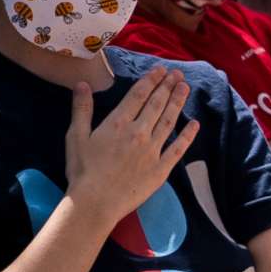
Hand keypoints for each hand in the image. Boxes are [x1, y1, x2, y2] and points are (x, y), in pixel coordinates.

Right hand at [65, 66, 197, 228]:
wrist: (96, 201)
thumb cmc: (83, 169)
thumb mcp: (75, 135)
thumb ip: (82, 108)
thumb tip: (83, 83)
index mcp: (118, 123)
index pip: (139, 95)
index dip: (151, 80)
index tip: (160, 70)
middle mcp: (139, 132)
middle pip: (157, 104)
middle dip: (168, 87)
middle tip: (178, 74)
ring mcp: (153, 150)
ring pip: (169, 121)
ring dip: (178, 103)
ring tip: (185, 88)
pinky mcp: (161, 168)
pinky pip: (178, 148)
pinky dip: (187, 135)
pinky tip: (195, 124)